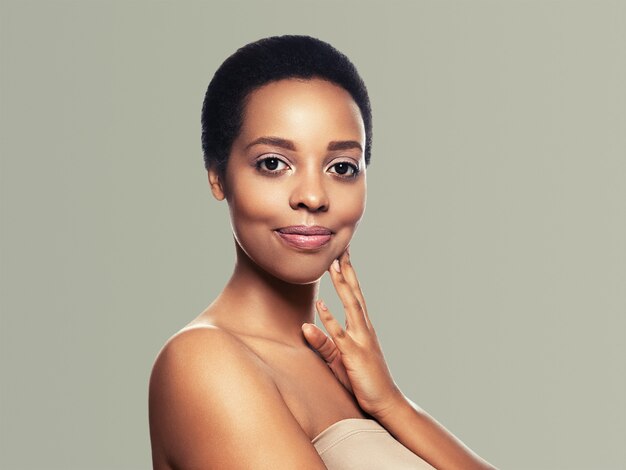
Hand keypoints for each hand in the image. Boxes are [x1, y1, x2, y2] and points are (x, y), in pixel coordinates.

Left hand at [301, 249, 402, 418]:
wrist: (386, 402)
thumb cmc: (364, 381)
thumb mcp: (340, 361)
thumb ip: (324, 344)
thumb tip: (305, 326)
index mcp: (362, 328)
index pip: (355, 296)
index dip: (349, 275)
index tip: (343, 256)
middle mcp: (364, 329)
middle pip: (355, 294)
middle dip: (348, 270)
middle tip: (342, 247)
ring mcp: (361, 340)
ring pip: (351, 306)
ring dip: (342, 285)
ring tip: (333, 265)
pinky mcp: (354, 355)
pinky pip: (339, 335)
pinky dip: (330, 318)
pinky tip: (321, 304)